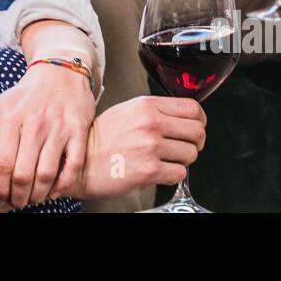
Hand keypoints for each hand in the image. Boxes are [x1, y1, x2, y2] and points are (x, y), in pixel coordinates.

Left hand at [0, 61, 94, 207]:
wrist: (61, 72)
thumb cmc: (26, 95)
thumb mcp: (0, 106)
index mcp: (11, 118)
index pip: (2, 162)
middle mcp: (35, 123)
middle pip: (23, 173)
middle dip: (18, 196)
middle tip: (15, 203)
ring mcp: (58, 128)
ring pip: (47, 173)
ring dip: (39, 194)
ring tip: (33, 199)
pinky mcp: (78, 131)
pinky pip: (73, 166)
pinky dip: (64, 185)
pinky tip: (54, 191)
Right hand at [79, 96, 206, 200]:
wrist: (81, 161)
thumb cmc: (102, 138)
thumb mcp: (127, 111)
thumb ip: (154, 111)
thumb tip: (182, 118)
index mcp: (147, 105)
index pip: (193, 108)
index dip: (199, 120)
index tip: (195, 128)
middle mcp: (151, 122)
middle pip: (197, 131)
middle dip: (195, 142)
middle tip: (184, 147)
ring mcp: (151, 146)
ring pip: (191, 154)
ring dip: (182, 160)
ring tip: (166, 160)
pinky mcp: (150, 170)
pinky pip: (180, 173)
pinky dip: (173, 175)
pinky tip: (159, 171)